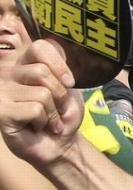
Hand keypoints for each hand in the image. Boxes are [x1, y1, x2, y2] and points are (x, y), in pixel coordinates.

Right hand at [0, 40, 80, 165]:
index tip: (69, 82)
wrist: (60, 143)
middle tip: (56, 107)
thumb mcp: (68, 87)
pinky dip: (44, 121)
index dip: (59, 64)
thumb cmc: (62, 114)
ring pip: (41, 93)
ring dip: (52, 111)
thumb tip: (55, 46)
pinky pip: (34, 110)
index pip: (40, 47)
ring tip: (46, 118)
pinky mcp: (1, 111)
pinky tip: (37, 126)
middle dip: (59, 94)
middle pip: (42, 72)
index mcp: (25, 63)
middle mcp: (9, 73)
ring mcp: (2, 92)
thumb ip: (60, 67)